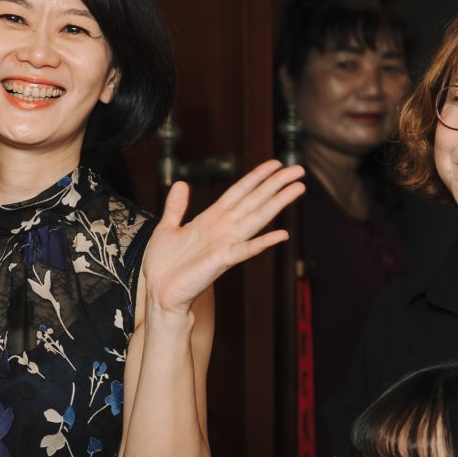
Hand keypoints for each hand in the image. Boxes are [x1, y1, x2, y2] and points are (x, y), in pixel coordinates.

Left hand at [141, 161, 304, 316]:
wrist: (159, 292)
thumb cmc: (164, 264)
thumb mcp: (167, 228)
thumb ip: (176, 206)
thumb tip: (182, 183)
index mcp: (211, 219)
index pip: (239, 192)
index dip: (257, 177)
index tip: (275, 164)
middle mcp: (223, 229)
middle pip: (254, 201)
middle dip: (276, 184)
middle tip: (298, 170)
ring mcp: (225, 244)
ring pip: (257, 219)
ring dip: (277, 203)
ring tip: (297, 189)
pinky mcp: (221, 261)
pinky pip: (245, 250)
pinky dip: (263, 242)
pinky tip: (282, 235)